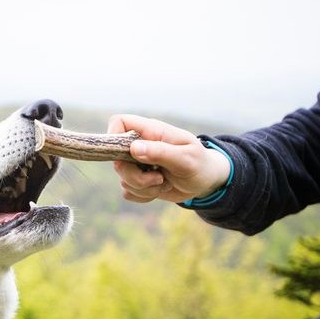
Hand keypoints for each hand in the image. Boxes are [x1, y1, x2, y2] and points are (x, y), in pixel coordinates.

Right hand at [107, 114, 230, 203]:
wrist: (206, 182)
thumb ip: (161, 152)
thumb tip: (133, 148)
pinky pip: (128, 192)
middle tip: (158, 178)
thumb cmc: (199, 164)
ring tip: (165, 182)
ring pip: (123, 179)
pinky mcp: (138, 181)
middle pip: (116, 159)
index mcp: (151, 132)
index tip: (123, 155)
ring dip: (144, 188)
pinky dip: (144, 196)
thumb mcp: (186, 158)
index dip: (113, 135)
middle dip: (135, 176)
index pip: (119, 122)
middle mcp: (140, 146)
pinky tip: (160, 189)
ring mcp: (137, 164)